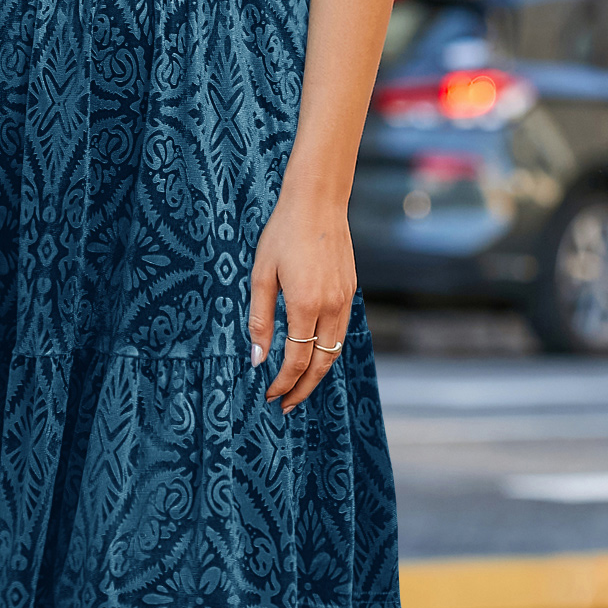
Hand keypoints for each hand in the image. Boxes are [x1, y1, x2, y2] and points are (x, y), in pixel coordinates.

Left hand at [248, 174, 356, 414]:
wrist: (318, 201)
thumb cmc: (283, 233)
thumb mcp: (261, 274)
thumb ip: (259, 318)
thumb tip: (256, 357)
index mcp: (305, 305)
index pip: (296, 360)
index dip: (282, 383)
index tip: (269, 395)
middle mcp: (330, 308)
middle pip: (321, 365)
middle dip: (303, 389)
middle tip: (286, 405)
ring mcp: (345, 300)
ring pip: (335, 351)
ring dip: (318, 373)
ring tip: (299, 387)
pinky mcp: (350, 291)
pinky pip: (341, 331)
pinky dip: (329, 350)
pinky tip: (314, 353)